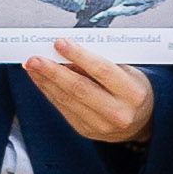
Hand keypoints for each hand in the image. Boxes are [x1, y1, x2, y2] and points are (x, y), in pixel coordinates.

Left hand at [24, 43, 153, 145]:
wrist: (140, 122)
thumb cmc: (132, 89)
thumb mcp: (127, 72)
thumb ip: (101, 63)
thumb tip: (66, 51)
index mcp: (134, 93)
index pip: (102, 70)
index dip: (79, 55)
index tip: (59, 43)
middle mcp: (119, 112)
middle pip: (80, 89)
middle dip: (54, 71)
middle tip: (35, 58)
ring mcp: (101, 126)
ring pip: (68, 100)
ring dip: (46, 81)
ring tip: (31, 66)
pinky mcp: (86, 130)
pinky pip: (63, 108)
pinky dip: (49, 92)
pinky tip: (40, 79)